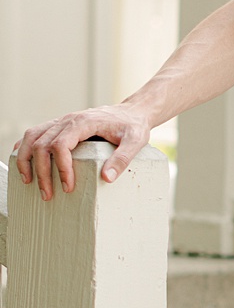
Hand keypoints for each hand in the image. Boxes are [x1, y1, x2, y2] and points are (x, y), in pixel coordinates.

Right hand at [15, 102, 153, 198]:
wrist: (130, 113)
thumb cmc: (132, 126)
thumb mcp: (135, 141)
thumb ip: (123, 158)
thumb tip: (107, 178)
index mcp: (83, 122)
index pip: (61, 144)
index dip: (61, 167)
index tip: (68, 186)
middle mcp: (68, 120)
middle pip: (42, 144)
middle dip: (42, 171)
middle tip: (48, 194)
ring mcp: (61, 122)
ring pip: (32, 137)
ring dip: (26, 159)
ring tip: (28, 182)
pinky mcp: (59, 126)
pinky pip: (34, 133)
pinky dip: (24, 147)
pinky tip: (24, 163)